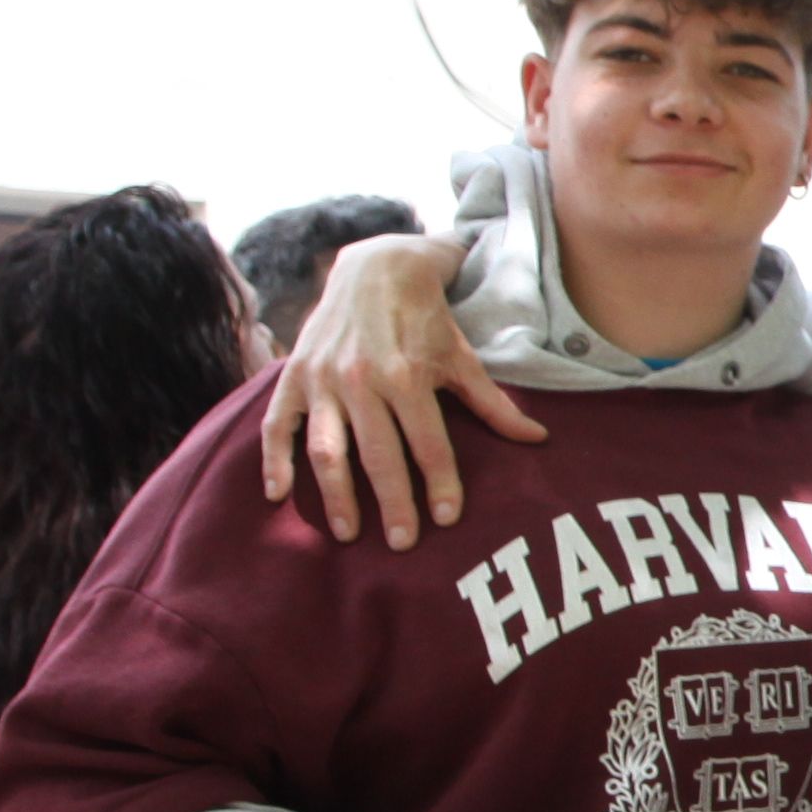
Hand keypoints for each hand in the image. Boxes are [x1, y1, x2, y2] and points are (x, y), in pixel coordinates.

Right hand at [252, 235, 538, 546]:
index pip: (428, 443)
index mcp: (408, 376)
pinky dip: (272, 459)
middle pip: (378, 455)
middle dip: (392, 502)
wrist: (374, 268)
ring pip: (326, 449)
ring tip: (348, 534)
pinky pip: (276, 424)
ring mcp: (322, 380)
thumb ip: (493, 404)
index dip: (441, 483)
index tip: (449, 519)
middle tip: (403, 544)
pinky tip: (276, 494)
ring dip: (335, 494)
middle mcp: (362, 381)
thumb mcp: (462, 358)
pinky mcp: (293, 377)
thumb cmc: (425, 320)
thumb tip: (539, 440)